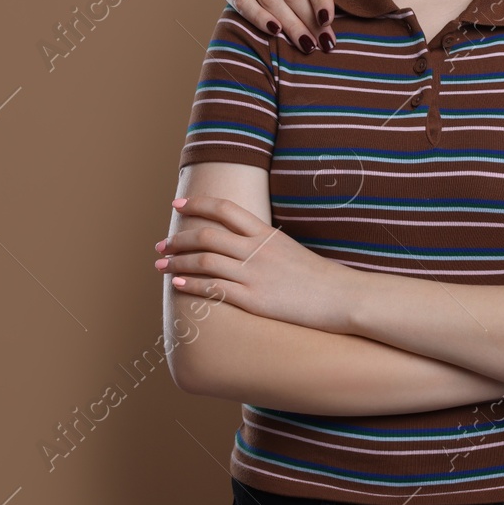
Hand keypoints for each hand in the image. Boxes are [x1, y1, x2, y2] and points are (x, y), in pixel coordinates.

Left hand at [158, 195, 356, 332]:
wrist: (342, 297)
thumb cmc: (319, 277)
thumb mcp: (291, 250)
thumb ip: (265, 245)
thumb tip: (243, 244)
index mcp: (267, 234)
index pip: (225, 210)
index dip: (198, 204)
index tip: (178, 205)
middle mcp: (258, 250)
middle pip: (207, 236)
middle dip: (178, 239)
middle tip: (161, 245)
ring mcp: (255, 274)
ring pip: (205, 261)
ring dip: (177, 262)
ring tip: (161, 265)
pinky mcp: (254, 300)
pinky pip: (215, 288)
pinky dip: (192, 284)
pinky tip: (178, 284)